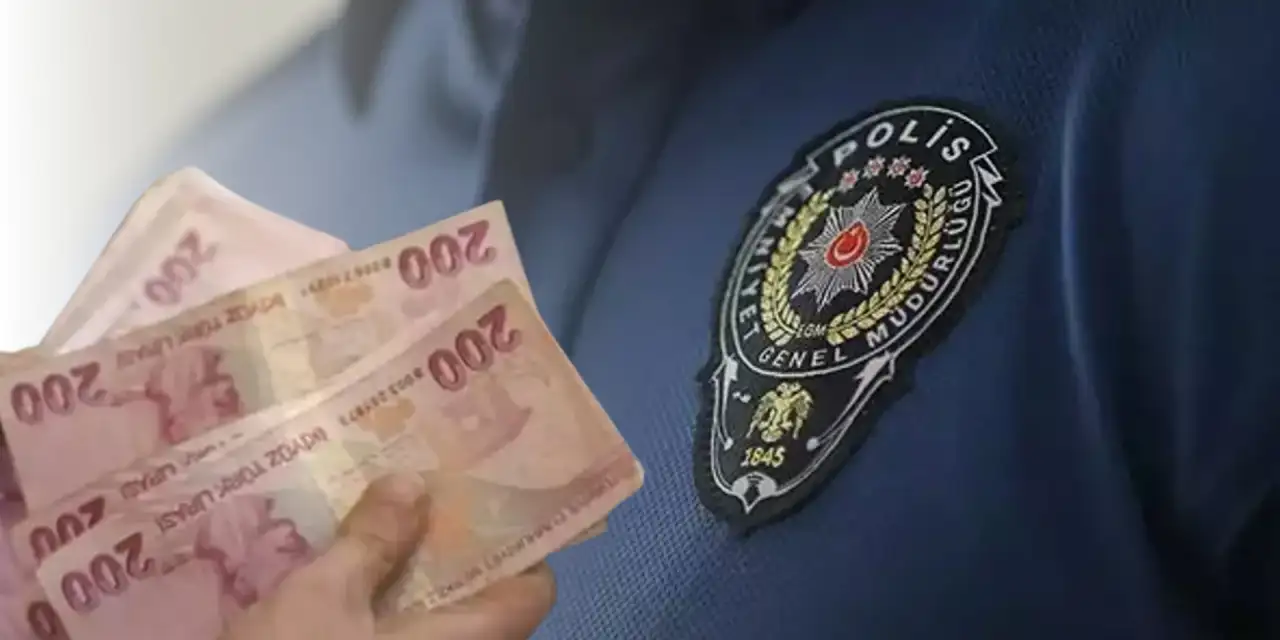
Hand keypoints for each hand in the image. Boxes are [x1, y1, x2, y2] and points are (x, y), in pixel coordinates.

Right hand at [220, 472, 556, 639]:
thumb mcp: (321, 596)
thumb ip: (373, 540)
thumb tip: (412, 483)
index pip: (532, 590)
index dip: (514, 543)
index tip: (480, 497)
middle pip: (479, 601)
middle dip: (449, 547)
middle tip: (417, 494)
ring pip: (435, 621)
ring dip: (410, 577)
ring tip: (377, 524)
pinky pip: (400, 637)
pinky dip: (385, 609)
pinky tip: (346, 578)